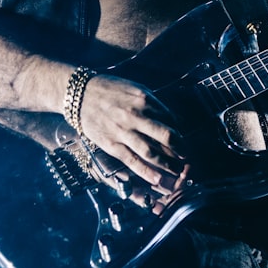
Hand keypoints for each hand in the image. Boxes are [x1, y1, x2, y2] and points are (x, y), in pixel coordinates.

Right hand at [75, 74, 184, 194]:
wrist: (80, 93)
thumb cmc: (110, 89)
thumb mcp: (135, 88)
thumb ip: (154, 103)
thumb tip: (172, 120)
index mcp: (144, 100)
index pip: (171, 120)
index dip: (180, 133)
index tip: (184, 141)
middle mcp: (135, 116)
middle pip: (166, 137)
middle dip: (180, 150)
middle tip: (186, 157)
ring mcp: (123, 132)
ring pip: (151, 152)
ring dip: (167, 164)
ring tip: (176, 171)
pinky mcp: (111, 144)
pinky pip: (132, 160)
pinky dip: (146, 172)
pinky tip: (157, 179)